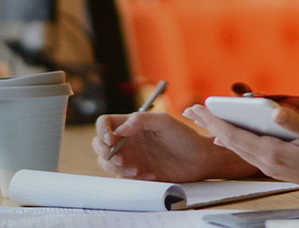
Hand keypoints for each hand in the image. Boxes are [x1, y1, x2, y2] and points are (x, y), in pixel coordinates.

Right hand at [93, 112, 255, 182]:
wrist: (199, 159)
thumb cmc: (184, 137)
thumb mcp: (164, 122)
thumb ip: (141, 120)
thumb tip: (120, 129)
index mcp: (131, 124)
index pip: (105, 123)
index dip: (102, 130)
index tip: (111, 140)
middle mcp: (127, 140)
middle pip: (99, 144)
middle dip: (105, 153)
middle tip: (121, 160)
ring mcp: (131, 157)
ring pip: (107, 163)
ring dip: (117, 169)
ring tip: (137, 171)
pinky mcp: (137, 173)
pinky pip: (123, 178)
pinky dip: (132, 179)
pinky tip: (150, 175)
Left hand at [183, 103, 298, 202]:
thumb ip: (296, 124)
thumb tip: (275, 112)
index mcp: (273, 153)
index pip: (235, 135)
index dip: (215, 120)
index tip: (198, 108)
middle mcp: (267, 163)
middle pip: (231, 142)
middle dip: (210, 124)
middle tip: (191, 110)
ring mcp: (271, 167)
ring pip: (238, 148)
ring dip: (220, 132)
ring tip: (205, 121)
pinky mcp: (278, 167)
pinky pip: (248, 152)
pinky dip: (235, 141)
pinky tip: (231, 137)